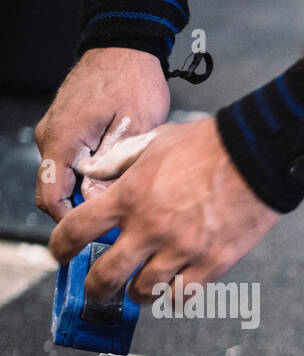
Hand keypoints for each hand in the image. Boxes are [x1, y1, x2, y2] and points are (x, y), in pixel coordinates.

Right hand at [35, 48, 170, 220]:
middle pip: (56, 193)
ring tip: (121, 215)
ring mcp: (58, 134)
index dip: (72, 225)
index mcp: (63, 140)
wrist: (125, 49)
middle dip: (82, 217)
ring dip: (89, 200)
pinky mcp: (69, 132)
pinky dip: (90, 182)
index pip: (52, 197)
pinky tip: (119, 189)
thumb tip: (99, 204)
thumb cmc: (132, 82)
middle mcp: (53, 138)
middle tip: (115, 234)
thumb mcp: (132, 130)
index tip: (97, 240)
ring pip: (65, 181)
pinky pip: (72, 166)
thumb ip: (113, 169)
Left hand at [48, 117, 280, 302]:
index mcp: (130, 196)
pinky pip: (184, 296)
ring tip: (140, 290)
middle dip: (96, 288)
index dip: (61, 248)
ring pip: (145, 291)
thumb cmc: (208, 146)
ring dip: (138, 294)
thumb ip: (120, 161)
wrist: (257, 158)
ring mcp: (183, 250)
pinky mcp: (213, 263)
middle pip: (107, 275)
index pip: (77, 230)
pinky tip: (174, 290)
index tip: (62, 255)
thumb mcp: (155, 142)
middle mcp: (151, 228)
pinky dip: (175, 298)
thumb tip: (92, 172)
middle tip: (97, 290)